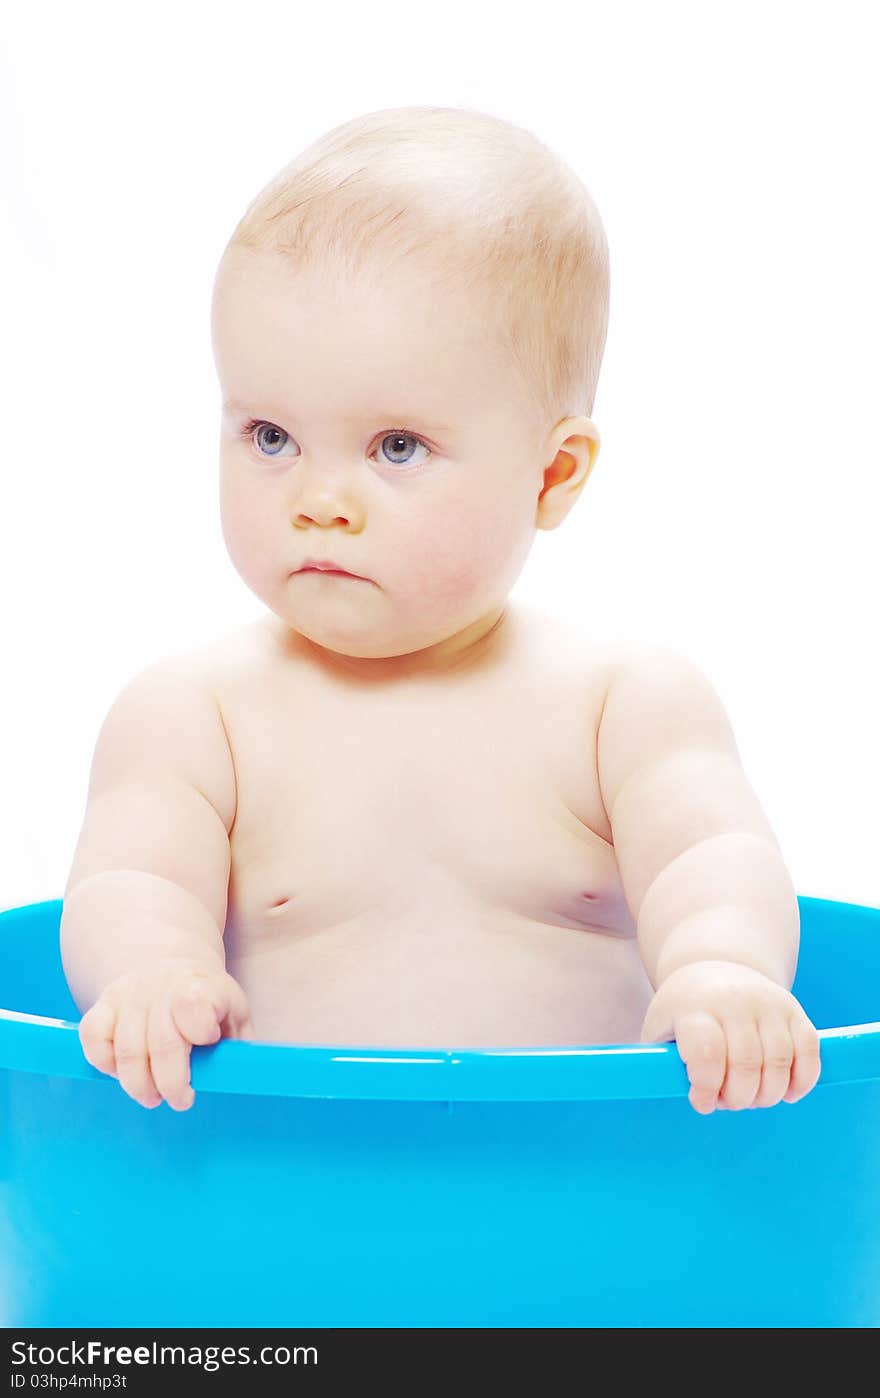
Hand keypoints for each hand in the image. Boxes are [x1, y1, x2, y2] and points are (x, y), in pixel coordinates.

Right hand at [78, 957, 253, 1110]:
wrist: (169, 964)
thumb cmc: (207, 1002)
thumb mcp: (234, 1014)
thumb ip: (239, 1046)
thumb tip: (238, 1079)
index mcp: (200, 987)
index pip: (194, 1006)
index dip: (201, 1031)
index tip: (207, 1042)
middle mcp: (162, 988)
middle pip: (161, 1044)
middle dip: (171, 1084)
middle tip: (180, 1100)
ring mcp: (129, 996)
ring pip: (126, 1050)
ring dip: (139, 1085)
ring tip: (152, 1096)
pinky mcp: (103, 1004)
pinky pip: (93, 1039)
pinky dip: (104, 1064)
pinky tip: (122, 1072)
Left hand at [640, 959, 820, 1113]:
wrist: (717, 965)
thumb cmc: (685, 1010)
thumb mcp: (660, 1027)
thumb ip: (659, 1062)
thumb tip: (668, 1094)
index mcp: (695, 1007)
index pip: (707, 1051)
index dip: (706, 1086)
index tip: (701, 1101)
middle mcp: (734, 1001)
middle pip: (746, 1064)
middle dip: (738, 1098)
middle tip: (728, 1101)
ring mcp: (768, 1004)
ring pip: (779, 1062)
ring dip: (767, 1095)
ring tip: (752, 1097)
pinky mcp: (794, 1011)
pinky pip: (809, 1052)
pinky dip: (801, 1081)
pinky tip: (786, 1093)